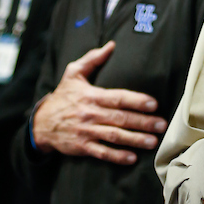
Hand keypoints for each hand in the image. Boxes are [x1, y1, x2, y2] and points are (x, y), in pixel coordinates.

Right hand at [32, 40, 166, 164]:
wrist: (41, 123)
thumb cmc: (62, 96)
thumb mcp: (73, 73)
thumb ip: (93, 59)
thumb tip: (111, 45)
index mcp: (92, 95)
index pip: (118, 97)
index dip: (136, 100)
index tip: (153, 104)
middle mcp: (91, 113)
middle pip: (121, 118)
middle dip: (143, 122)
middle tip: (162, 125)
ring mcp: (86, 131)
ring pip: (114, 136)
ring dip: (134, 140)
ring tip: (152, 142)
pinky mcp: (82, 146)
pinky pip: (102, 152)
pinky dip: (117, 156)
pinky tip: (132, 158)